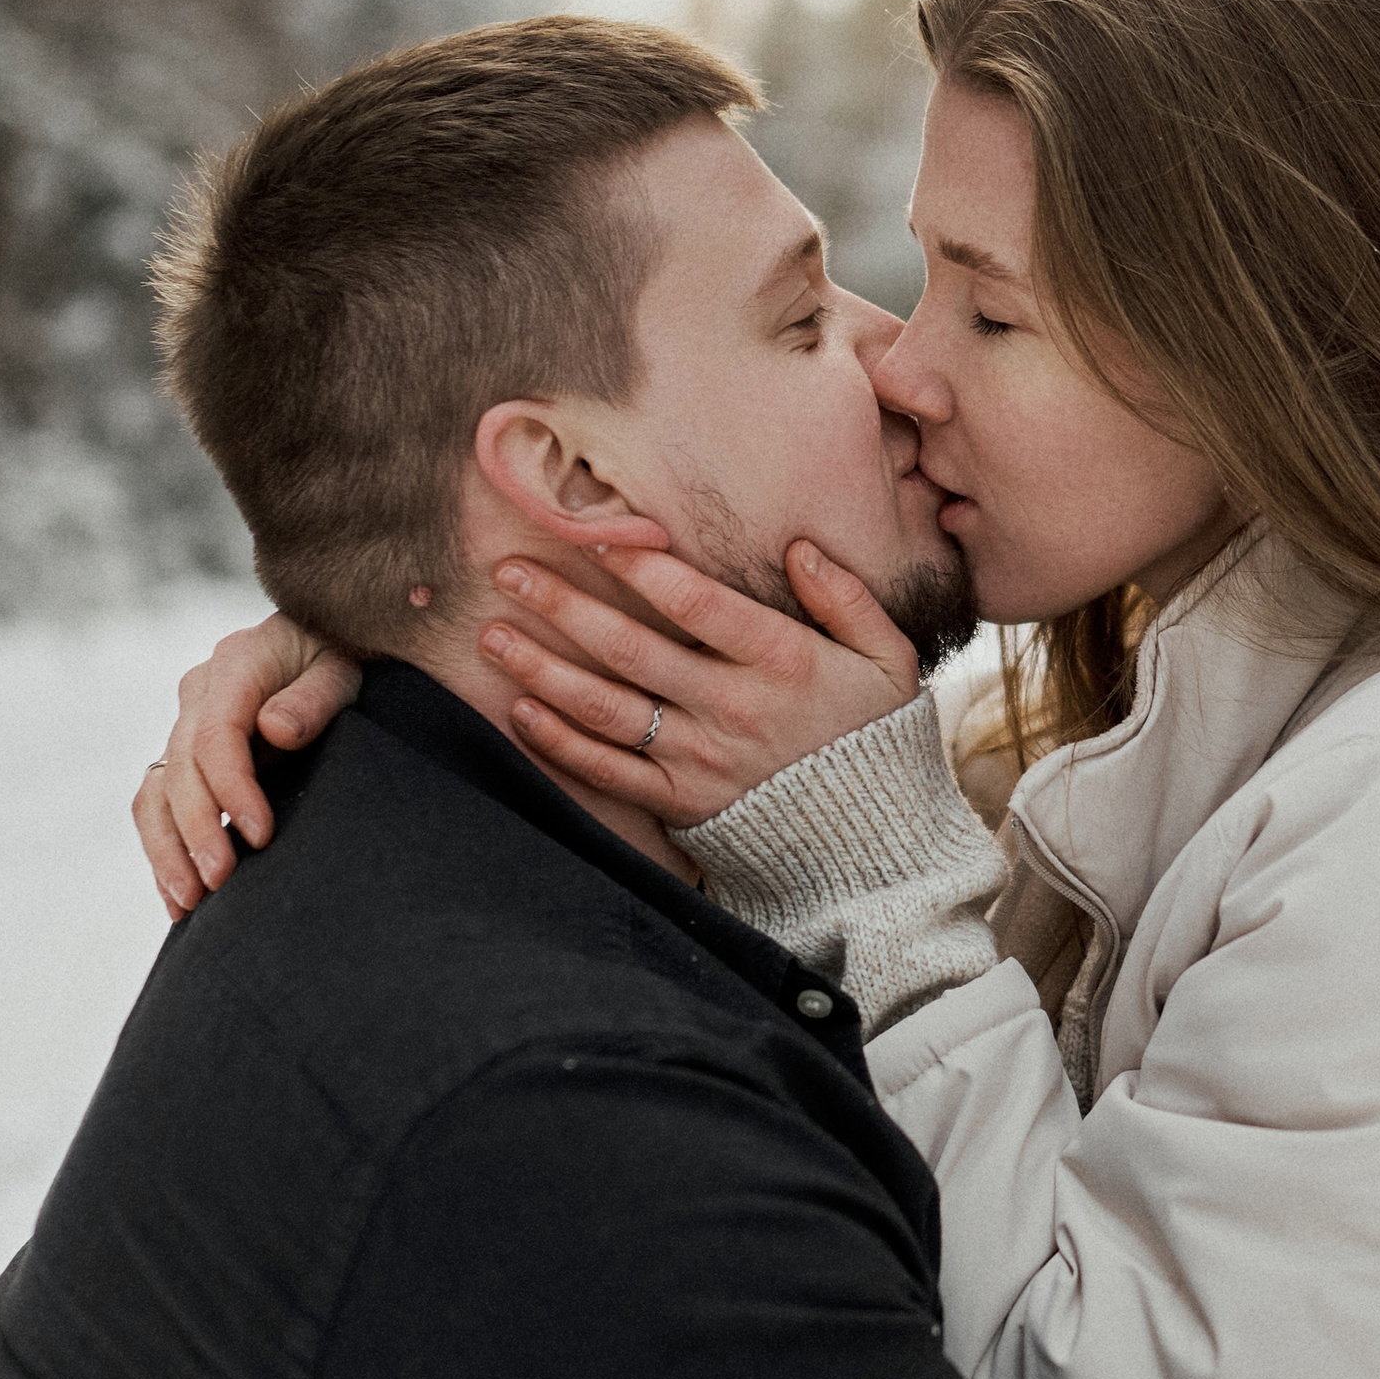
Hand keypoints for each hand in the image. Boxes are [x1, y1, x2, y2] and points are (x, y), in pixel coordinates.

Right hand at [134, 614, 358, 916]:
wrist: (326, 649)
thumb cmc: (344, 657)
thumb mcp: (344, 667)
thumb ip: (315, 697)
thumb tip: (274, 730)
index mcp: (236, 665)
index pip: (216, 734)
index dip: (232, 788)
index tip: (261, 834)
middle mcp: (199, 694)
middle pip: (180, 769)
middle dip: (196, 830)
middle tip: (221, 880)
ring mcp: (187, 726)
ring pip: (155, 793)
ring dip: (167, 851)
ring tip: (190, 903)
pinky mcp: (186, 758)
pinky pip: (158, 806)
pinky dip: (164, 851)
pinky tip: (178, 899)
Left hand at [482, 541, 919, 826]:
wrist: (872, 847)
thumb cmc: (873, 738)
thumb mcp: (886, 659)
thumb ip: (845, 599)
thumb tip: (799, 548)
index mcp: (781, 661)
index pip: (697, 602)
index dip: (641, 564)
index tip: (591, 531)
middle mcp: (731, 708)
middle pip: (630, 648)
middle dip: (562, 604)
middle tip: (507, 570)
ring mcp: (699, 760)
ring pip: (605, 707)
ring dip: (542, 668)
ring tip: (493, 634)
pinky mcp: (680, 803)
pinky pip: (609, 770)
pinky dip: (559, 743)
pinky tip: (520, 709)